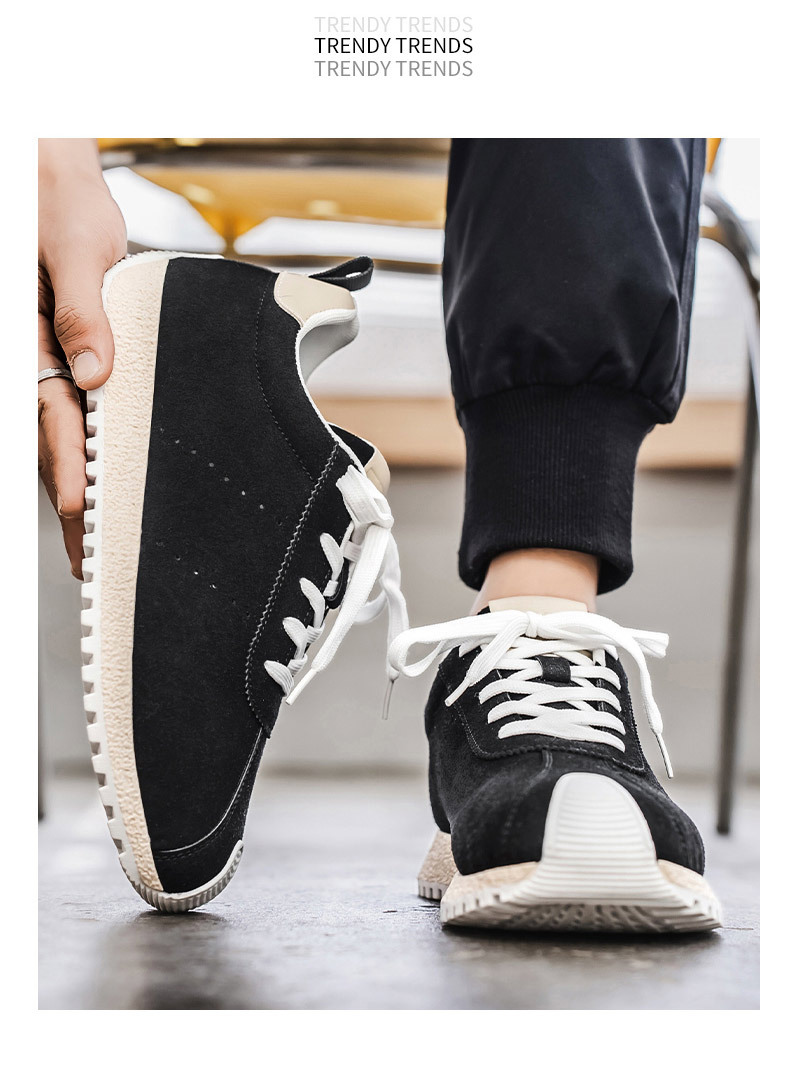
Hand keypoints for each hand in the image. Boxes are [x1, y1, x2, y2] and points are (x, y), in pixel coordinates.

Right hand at [38, 140, 126, 577]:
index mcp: (30, 332)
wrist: (44, 173)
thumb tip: (95, 371)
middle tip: (84, 556)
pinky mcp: (53, 353)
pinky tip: (82, 484)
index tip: (78, 507)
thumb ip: (82, 310)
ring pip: (51, 435)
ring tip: (84, 540)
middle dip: (66, 501)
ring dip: (67, 487)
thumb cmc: (51, 197)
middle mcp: (29, 352)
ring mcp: (38, 356)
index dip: (65, 462)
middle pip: (48, 439)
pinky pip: (59, 409)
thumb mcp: (76, 245)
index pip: (50, 411)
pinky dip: (71, 452)